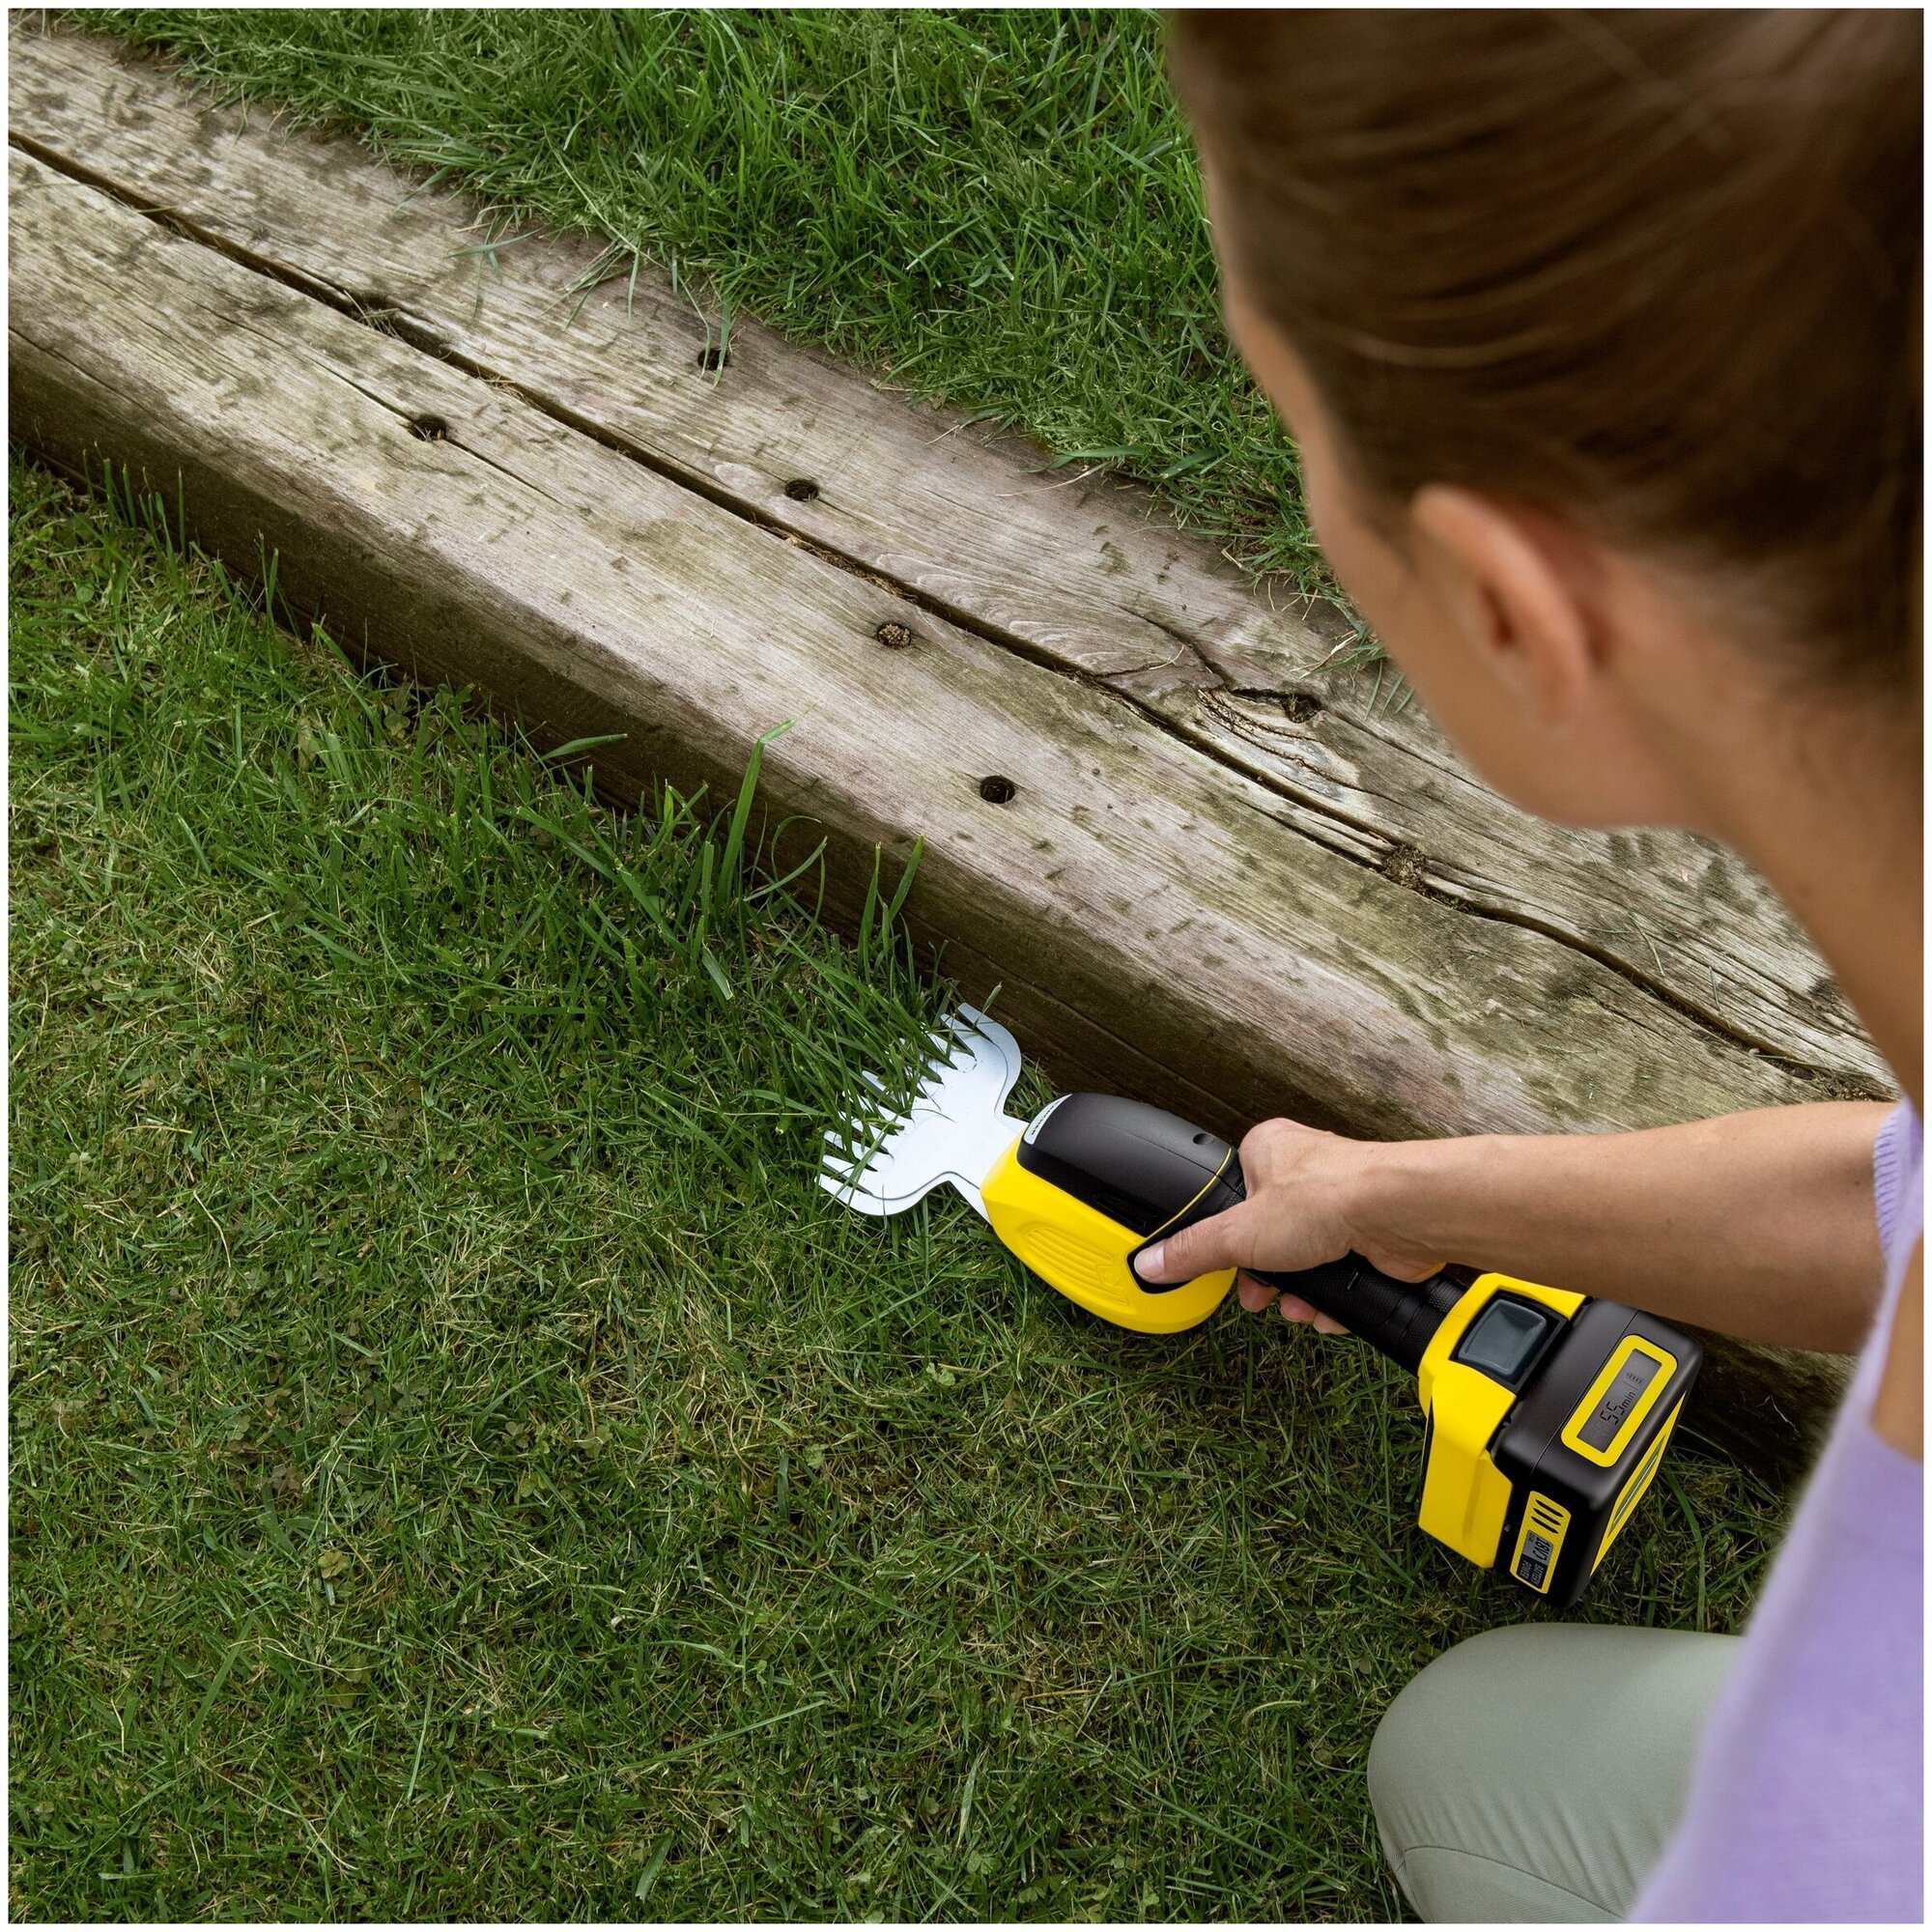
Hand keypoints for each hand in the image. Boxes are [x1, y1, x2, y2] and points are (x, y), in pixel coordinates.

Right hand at [1133, 1118, 1446, 1331]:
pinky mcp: (1370, 1233)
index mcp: (1267, 1150)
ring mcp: (1342, 1203)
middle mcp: (1306, 1171)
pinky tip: (1330, 1309)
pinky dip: (1334, 1297)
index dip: (1226, 1239)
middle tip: (1261, 1296)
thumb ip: (1195, 1250)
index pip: (1233, 1197)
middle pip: (1270, 1236)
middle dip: (1267, 1277)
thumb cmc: (1328, 1196)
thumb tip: (1151, 1261)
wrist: (1401, 1215)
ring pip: (1306, 1259)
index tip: (1224, 1267)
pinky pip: (1340, 1272)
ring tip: (1302, 1309)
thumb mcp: (1241, 1232)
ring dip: (1301, 1294)